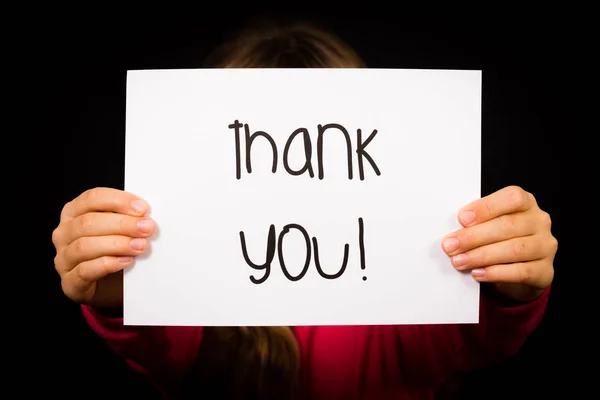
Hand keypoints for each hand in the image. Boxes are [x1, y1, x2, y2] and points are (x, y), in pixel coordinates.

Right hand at [52, 188, 155, 307]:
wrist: (111, 286)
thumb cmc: (115, 251)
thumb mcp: (120, 230)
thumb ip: (128, 219)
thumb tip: (146, 216)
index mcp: (74, 212)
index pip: (92, 198)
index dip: (118, 201)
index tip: (142, 208)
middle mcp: (64, 233)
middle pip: (88, 222)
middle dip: (122, 224)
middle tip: (147, 228)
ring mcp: (64, 259)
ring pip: (85, 246)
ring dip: (117, 244)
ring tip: (140, 246)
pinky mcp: (70, 283)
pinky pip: (85, 271)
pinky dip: (108, 264)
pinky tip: (126, 261)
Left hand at [442, 186, 556, 302]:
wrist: (516, 271)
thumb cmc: (498, 240)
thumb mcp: (489, 225)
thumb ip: (476, 223)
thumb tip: (452, 233)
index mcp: (526, 203)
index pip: (511, 198)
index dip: (486, 207)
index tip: (461, 218)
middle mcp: (539, 222)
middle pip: (508, 226)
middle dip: (474, 236)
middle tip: (450, 246)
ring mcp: (545, 247)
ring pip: (514, 249)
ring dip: (481, 256)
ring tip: (459, 261)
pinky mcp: (545, 271)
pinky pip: (521, 272)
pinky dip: (496, 273)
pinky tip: (477, 273)